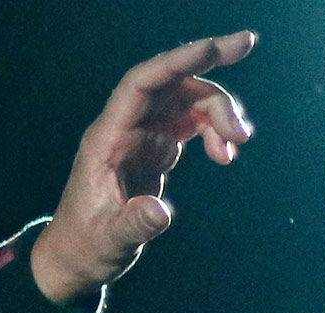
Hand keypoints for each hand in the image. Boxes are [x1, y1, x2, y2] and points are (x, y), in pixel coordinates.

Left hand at [31, 31, 257, 303]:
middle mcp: (125, 129)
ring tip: (240, 142)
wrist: (78, 258)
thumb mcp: (109, 241)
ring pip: (185, 100)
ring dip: (219, 110)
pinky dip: (214, 131)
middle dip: (207, 60)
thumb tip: (160, 213)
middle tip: (247, 43)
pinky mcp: (156, 149)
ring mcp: (142, 136)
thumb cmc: (85, 247)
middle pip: (168, 80)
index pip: (140, 84)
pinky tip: (226, 155)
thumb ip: (134, 225)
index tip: (212, 48)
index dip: (175, 62)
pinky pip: (191, 123)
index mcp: (107, 139)